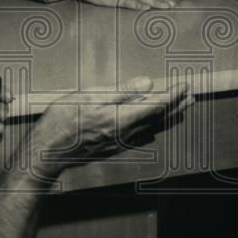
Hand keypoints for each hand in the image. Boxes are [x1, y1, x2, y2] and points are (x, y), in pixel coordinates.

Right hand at [30, 76, 192, 175]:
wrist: (47, 152)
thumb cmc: (63, 121)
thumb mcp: (89, 97)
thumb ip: (121, 92)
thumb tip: (147, 85)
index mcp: (122, 118)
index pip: (157, 105)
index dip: (173, 95)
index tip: (185, 86)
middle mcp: (126, 133)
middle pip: (159, 120)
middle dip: (176, 107)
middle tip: (190, 97)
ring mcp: (120, 144)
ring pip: (152, 130)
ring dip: (167, 120)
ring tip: (180, 112)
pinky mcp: (112, 149)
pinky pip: (139, 140)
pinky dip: (152, 131)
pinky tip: (152, 132)